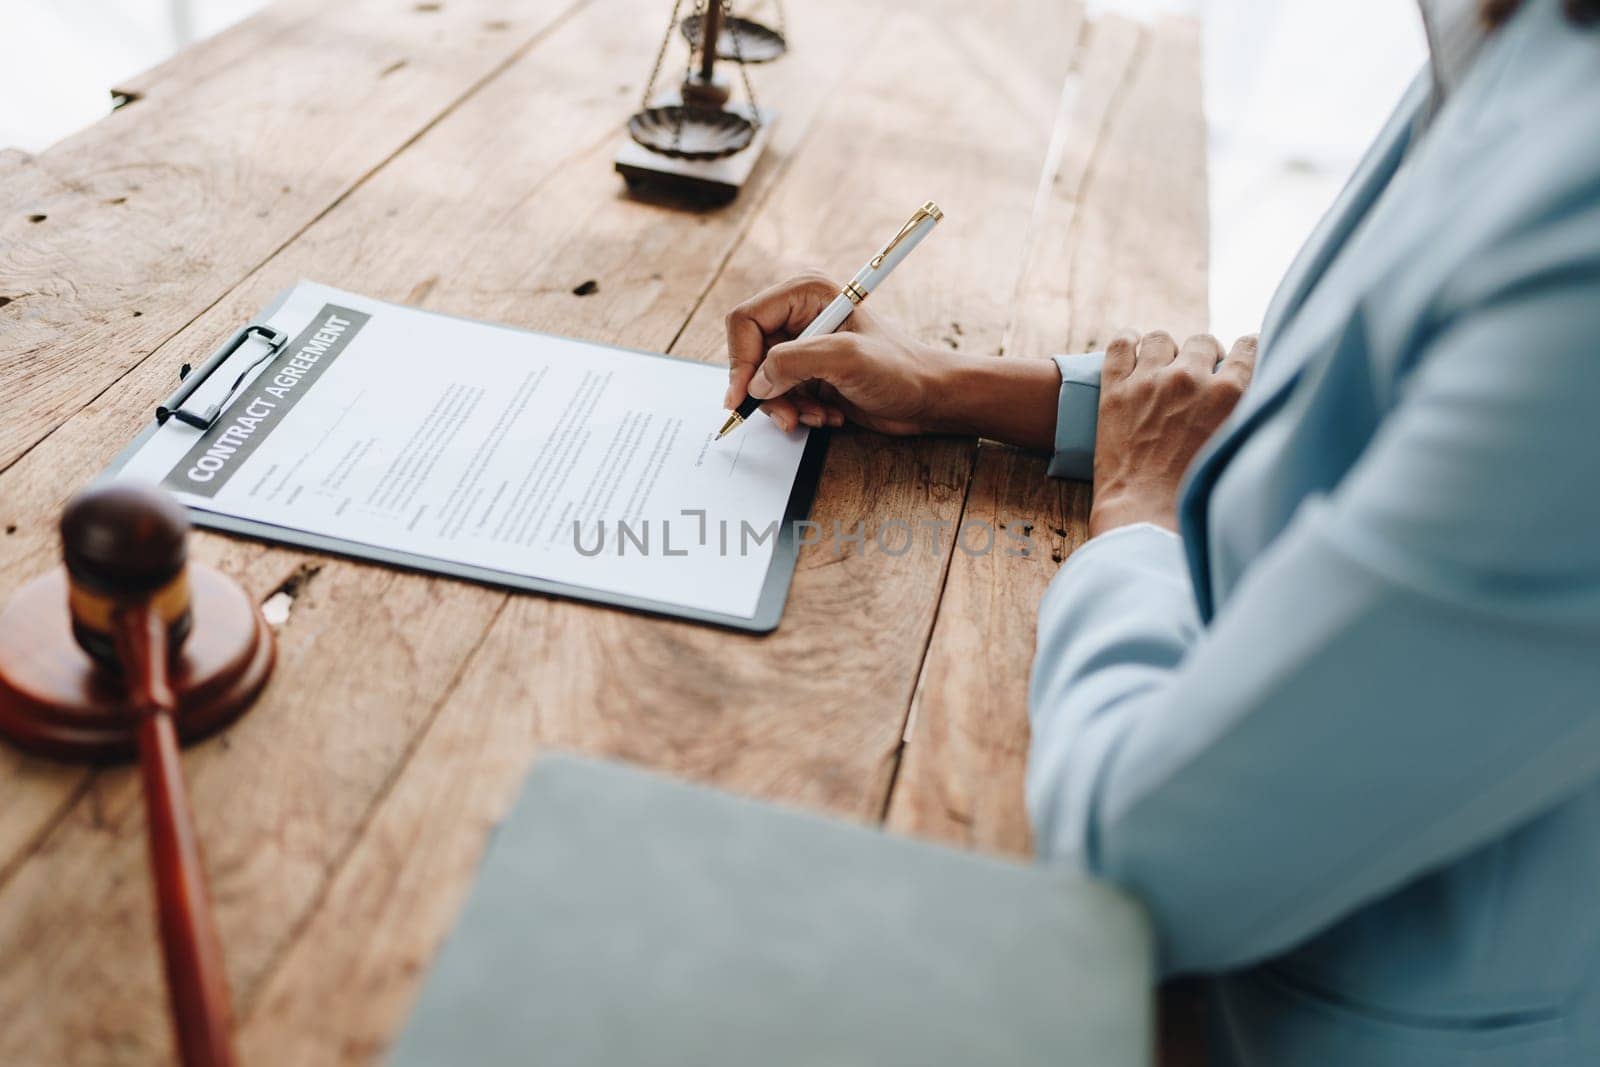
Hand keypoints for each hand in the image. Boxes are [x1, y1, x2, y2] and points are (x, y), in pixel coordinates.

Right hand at [723, 272, 1062, 447]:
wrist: (929, 398)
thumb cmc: (900, 370)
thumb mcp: (846, 360)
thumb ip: (794, 363)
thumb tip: (755, 382)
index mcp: (805, 292)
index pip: (746, 320)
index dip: (741, 360)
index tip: (744, 397)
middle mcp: (799, 314)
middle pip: (749, 353)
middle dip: (765, 390)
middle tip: (788, 416)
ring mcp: (802, 344)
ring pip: (762, 380)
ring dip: (784, 406)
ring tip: (817, 417)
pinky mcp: (808, 372)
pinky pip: (779, 395)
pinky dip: (796, 411)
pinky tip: (827, 416)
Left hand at [1090, 330, 1257, 536]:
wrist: (1146, 517)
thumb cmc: (1199, 494)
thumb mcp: (1240, 447)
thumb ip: (1248, 412)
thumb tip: (1253, 394)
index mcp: (1229, 392)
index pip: (1247, 347)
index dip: (1244, 353)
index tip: (1237, 361)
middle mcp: (1190, 378)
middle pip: (1203, 341)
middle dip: (1203, 357)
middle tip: (1197, 379)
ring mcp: (1149, 381)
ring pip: (1161, 338)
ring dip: (1165, 351)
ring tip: (1162, 368)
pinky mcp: (1115, 390)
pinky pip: (1120, 343)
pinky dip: (1127, 342)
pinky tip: (1131, 349)